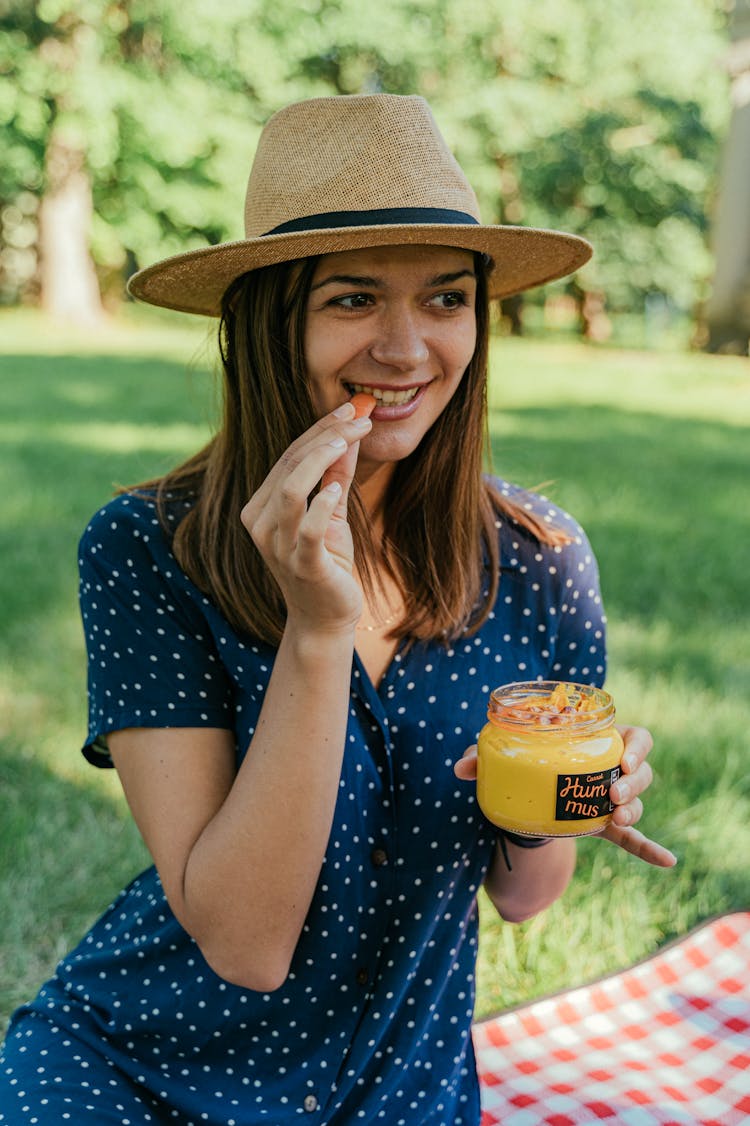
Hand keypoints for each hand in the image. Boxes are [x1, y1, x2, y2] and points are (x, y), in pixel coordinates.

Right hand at [240, 401, 371, 631]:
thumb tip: (350, 432)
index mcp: (261, 507)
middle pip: (289, 466)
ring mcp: (278, 546)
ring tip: (347, 441)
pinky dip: (322, 504)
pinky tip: (338, 490)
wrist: (326, 617)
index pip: (287, 457)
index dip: (319, 429)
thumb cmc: (327, 562)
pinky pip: (308, 529)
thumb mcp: (332, 512)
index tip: (350, 409)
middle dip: (325, 436)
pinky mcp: (302, 565)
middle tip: (359, 418)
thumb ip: (336, 475)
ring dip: (320, 460)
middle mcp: (261, 524)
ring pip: (291, 490)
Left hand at [454, 728, 676, 868]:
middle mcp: (612, 769)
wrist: (526, 798)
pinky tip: (668, 861)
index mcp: (598, 742)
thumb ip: (483, 757)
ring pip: (637, 801)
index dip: (637, 746)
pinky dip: (650, 849)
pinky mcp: (607, 827)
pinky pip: (635, 839)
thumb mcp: (504, 759)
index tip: (624, 758)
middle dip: (635, 781)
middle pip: (642, 771)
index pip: (636, 737)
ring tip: (618, 816)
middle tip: (613, 790)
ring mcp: (613, 800)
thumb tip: (460, 768)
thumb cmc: (523, 766)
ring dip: (634, 808)